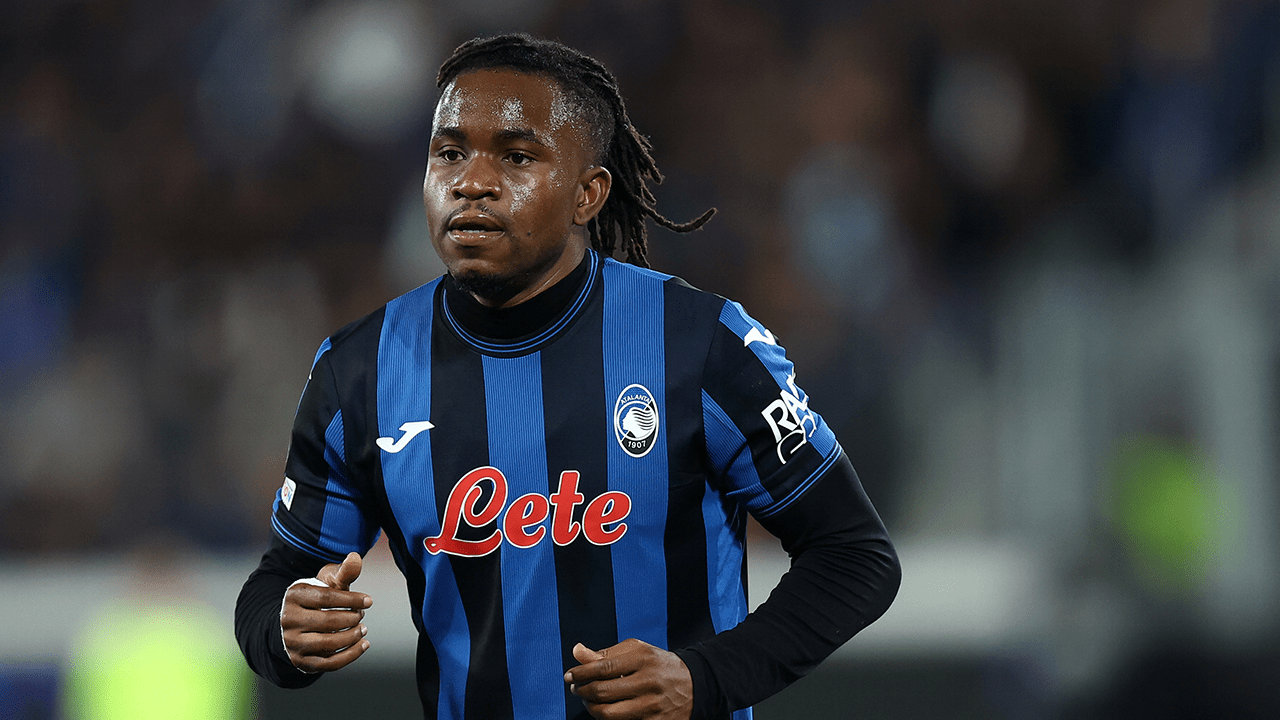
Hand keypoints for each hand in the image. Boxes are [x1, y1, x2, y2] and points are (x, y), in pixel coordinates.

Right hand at [280, 551, 372, 672]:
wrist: (296, 621)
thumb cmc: (317, 597)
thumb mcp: (327, 581)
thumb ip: (344, 572)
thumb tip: (356, 557)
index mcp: (294, 596)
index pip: (325, 598)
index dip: (351, 599)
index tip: (369, 601)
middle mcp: (288, 620)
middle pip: (327, 622)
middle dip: (351, 619)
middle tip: (361, 615)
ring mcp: (292, 643)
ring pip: (327, 644)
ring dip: (351, 637)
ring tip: (363, 628)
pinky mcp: (300, 661)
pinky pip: (328, 664)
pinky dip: (350, 655)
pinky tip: (364, 644)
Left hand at [565, 639, 692, 719]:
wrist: (695, 684)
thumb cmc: (657, 665)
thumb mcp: (636, 651)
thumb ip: (605, 654)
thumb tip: (576, 651)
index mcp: (644, 658)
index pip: (603, 667)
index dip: (581, 673)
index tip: (569, 676)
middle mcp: (649, 681)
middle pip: (603, 692)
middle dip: (583, 691)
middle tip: (576, 689)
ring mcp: (653, 705)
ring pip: (609, 714)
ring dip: (591, 708)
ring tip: (588, 700)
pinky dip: (608, 718)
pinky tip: (605, 710)